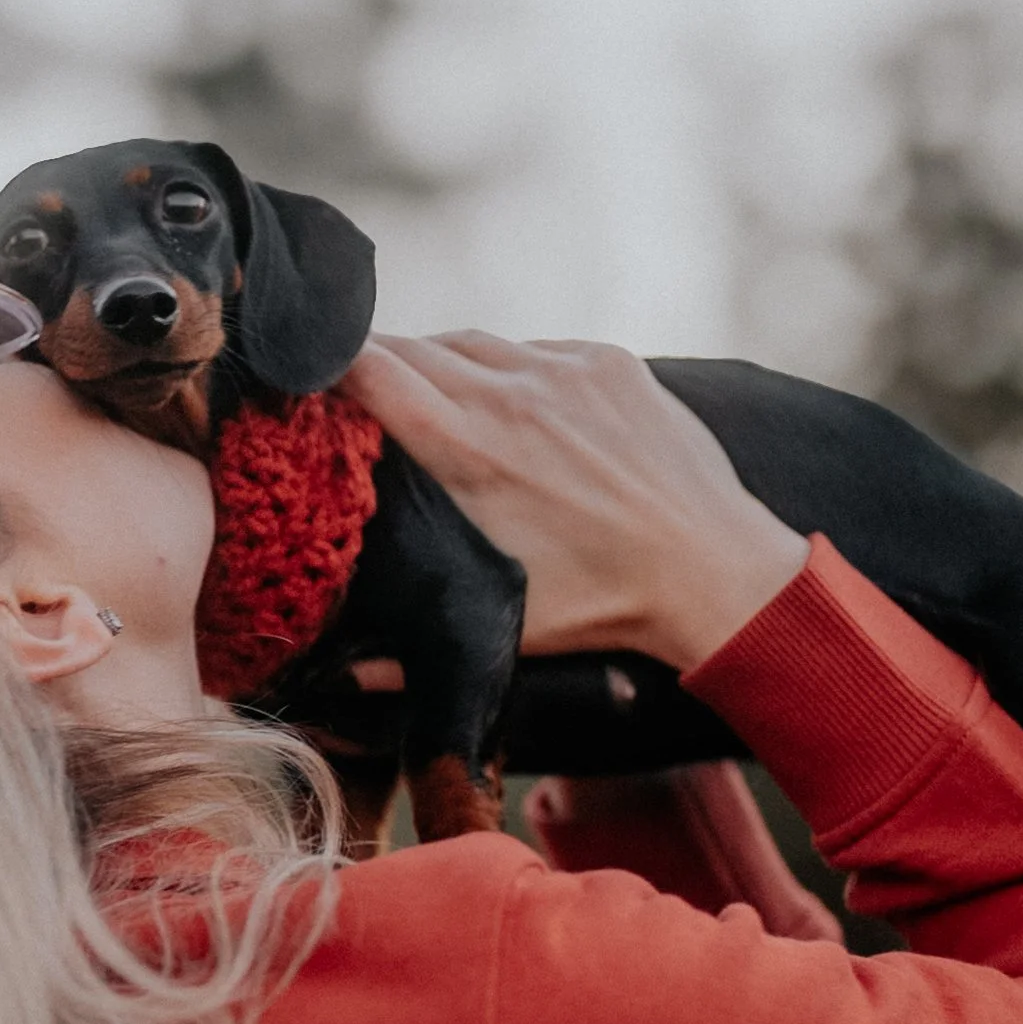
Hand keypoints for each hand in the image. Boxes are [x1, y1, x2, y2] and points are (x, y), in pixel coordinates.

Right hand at [340, 332, 808, 669]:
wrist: (714, 569)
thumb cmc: (604, 606)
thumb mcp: (497, 628)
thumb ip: (405, 656)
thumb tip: (334, 680)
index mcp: (471, 451)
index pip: (372, 371)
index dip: (329, 366)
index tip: (308, 378)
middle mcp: (513, 394)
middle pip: (412, 346)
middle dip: (376, 365)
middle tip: (354, 393)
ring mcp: (564, 368)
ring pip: (470, 342)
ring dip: (439, 365)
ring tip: (429, 403)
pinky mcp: (606, 361)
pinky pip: (531, 349)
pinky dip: (506, 371)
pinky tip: (507, 412)